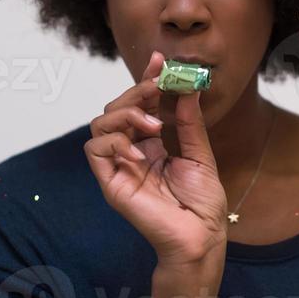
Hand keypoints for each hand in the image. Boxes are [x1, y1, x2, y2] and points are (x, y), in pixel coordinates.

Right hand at [84, 50, 227, 272]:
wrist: (201, 237)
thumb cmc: (203, 204)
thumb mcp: (200, 154)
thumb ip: (189, 122)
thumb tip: (187, 87)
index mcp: (152, 145)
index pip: (142, 105)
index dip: (147, 81)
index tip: (159, 60)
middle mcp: (132, 152)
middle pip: (116, 108)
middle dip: (136, 91)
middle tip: (157, 86)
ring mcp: (119, 167)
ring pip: (100, 124)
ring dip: (125, 114)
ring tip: (153, 125)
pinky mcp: (110, 183)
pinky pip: (96, 150)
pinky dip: (116, 142)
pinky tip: (141, 153)